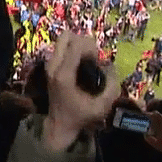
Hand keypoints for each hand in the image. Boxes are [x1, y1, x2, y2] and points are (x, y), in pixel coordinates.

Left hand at [44, 31, 118, 150]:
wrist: (59, 124)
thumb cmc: (81, 116)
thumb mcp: (102, 107)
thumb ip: (111, 86)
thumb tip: (110, 66)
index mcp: (64, 75)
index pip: (75, 46)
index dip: (90, 46)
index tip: (98, 58)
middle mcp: (53, 66)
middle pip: (65, 36)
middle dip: (82, 41)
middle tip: (92, 56)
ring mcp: (49, 65)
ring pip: (62, 40)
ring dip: (77, 45)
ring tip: (87, 60)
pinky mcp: (50, 67)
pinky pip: (61, 48)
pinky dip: (73, 50)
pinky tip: (81, 64)